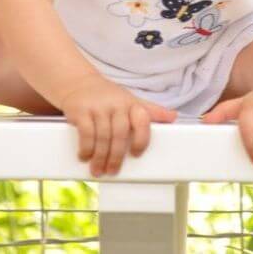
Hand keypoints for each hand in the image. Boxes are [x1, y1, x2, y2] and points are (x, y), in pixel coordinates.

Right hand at [58, 75, 177, 176]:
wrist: (79, 82)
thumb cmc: (109, 96)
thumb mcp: (131, 100)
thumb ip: (150, 110)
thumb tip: (173, 117)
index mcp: (131, 103)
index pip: (143, 120)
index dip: (142, 139)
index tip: (136, 154)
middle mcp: (116, 104)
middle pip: (120, 134)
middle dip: (116, 157)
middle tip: (112, 171)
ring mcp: (98, 107)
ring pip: (103, 136)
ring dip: (100, 157)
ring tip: (98, 169)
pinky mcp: (81, 110)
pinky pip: (86, 133)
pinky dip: (86, 148)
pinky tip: (85, 156)